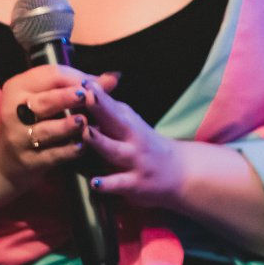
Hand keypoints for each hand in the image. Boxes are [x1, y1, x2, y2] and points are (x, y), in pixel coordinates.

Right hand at [0, 64, 103, 187]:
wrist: (7, 158)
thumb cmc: (36, 118)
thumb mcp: (49, 97)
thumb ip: (80, 86)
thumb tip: (115, 77)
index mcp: (18, 88)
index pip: (50, 75)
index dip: (76, 77)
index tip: (96, 82)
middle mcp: (14, 112)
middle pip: (43, 102)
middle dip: (66, 98)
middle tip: (86, 96)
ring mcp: (19, 138)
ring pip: (45, 130)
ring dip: (67, 126)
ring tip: (83, 121)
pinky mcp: (28, 161)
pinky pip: (51, 155)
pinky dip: (68, 150)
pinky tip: (82, 145)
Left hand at [79, 76, 183, 207]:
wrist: (179, 172)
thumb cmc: (145, 145)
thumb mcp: (131, 124)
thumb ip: (109, 110)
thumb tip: (84, 87)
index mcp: (128, 122)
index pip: (111, 105)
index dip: (98, 94)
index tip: (83, 81)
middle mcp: (132, 138)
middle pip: (114, 120)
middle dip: (100, 108)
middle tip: (85, 95)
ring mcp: (134, 160)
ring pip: (114, 150)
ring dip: (100, 142)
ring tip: (86, 133)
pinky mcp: (134, 183)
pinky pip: (119, 183)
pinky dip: (107, 183)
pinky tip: (95, 183)